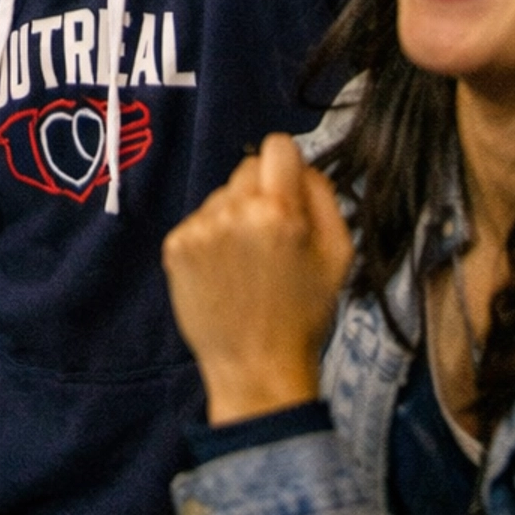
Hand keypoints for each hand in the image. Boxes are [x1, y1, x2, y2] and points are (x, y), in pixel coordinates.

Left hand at [162, 134, 351, 423]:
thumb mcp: (339, 256)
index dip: (288, 165)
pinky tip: (224, 272)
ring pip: (222, 194)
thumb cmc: (304, 315)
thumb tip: (302, 165)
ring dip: (235, 216)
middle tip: (271, 237)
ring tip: (247, 263)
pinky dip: (211, 238)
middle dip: (262, 193)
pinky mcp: (175, 246)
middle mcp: (235, 211)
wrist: (256, 368)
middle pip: (247, 167)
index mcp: (280, 211)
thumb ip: (324, 197)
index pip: (277, 145)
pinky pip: (199, 220)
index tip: (289, 189)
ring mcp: (200, 228)